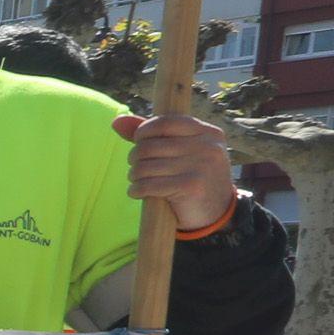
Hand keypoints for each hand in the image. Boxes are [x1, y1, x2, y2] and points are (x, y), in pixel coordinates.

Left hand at [115, 113, 237, 233]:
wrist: (216, 213)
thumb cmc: (192, 177)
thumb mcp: (181, 152)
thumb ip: (152, 135)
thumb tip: (117, 121)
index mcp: (208, 133)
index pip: (164, 123)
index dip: (143, 131)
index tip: (138, 143)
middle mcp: (208, 147)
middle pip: (150, 146)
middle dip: (135, 158)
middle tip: (137, 168)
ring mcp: (201, 166)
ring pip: (146, 166)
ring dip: (134, 175)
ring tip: (137, 180)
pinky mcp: (191, 187)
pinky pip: (149, 185)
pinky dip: (136, 190)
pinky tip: (137, 192)